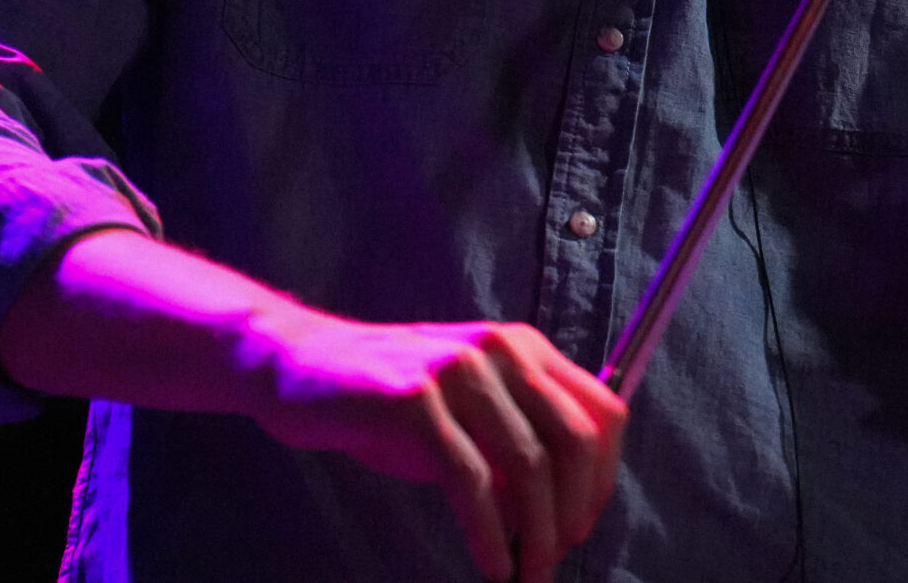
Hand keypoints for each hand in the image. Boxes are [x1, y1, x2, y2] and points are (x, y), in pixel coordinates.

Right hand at [247, 311, 626, 582]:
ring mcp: (459, 372)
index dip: (605, 477)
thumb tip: (562, 514)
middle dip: (576, 512)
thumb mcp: (468, 415)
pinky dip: (490, 534)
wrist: (301, 367)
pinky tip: (494, 566)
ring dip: (537, 534)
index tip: (584, 524)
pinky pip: (471, 481)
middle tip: (556, 558)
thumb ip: (516, 447)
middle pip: (575, 440)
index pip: (604, 410)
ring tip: (528, 575)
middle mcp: (501, 350)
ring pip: (528, 465)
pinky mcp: (416, 402)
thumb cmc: (392, 403)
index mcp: (525, 348)